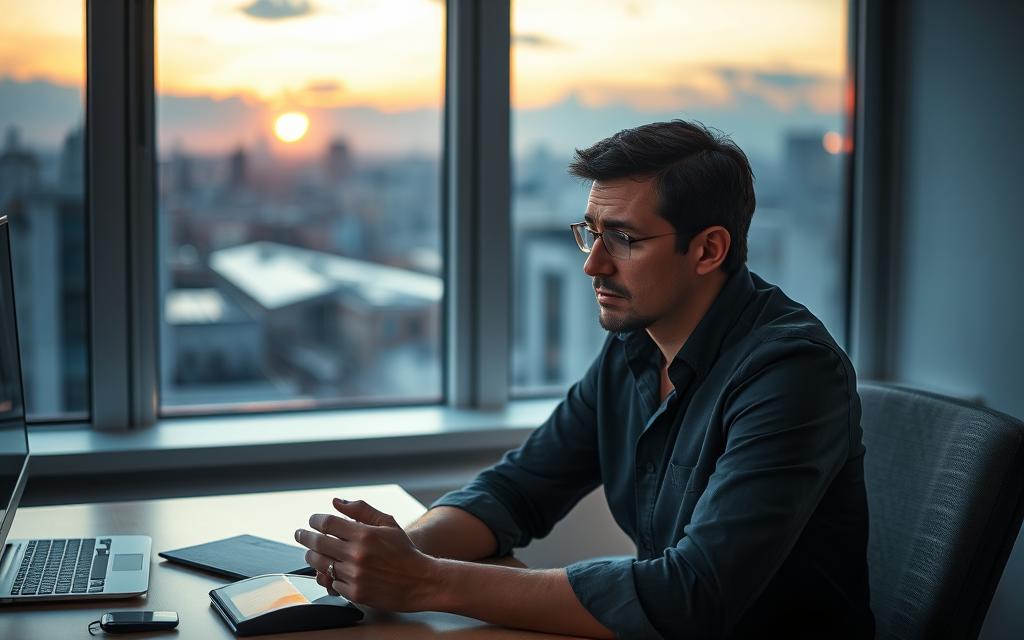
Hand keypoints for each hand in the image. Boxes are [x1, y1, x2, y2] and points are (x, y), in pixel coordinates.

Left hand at [295, 498, 441, 611]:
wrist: (419, 581)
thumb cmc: (403, 551)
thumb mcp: (388, 523)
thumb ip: (361, 510)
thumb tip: (336, 502)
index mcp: (365, 534)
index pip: (328, 523)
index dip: (315, 520)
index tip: (313, 520)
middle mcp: (357, 554)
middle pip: (318, 542)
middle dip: (305, 536)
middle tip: (300, 534)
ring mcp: (355, 575)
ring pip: (320, 564)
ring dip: (312, 556)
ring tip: (313, 552)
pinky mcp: (355, 593)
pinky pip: (331, 583)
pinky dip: (329, 576)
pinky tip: (332, 571)